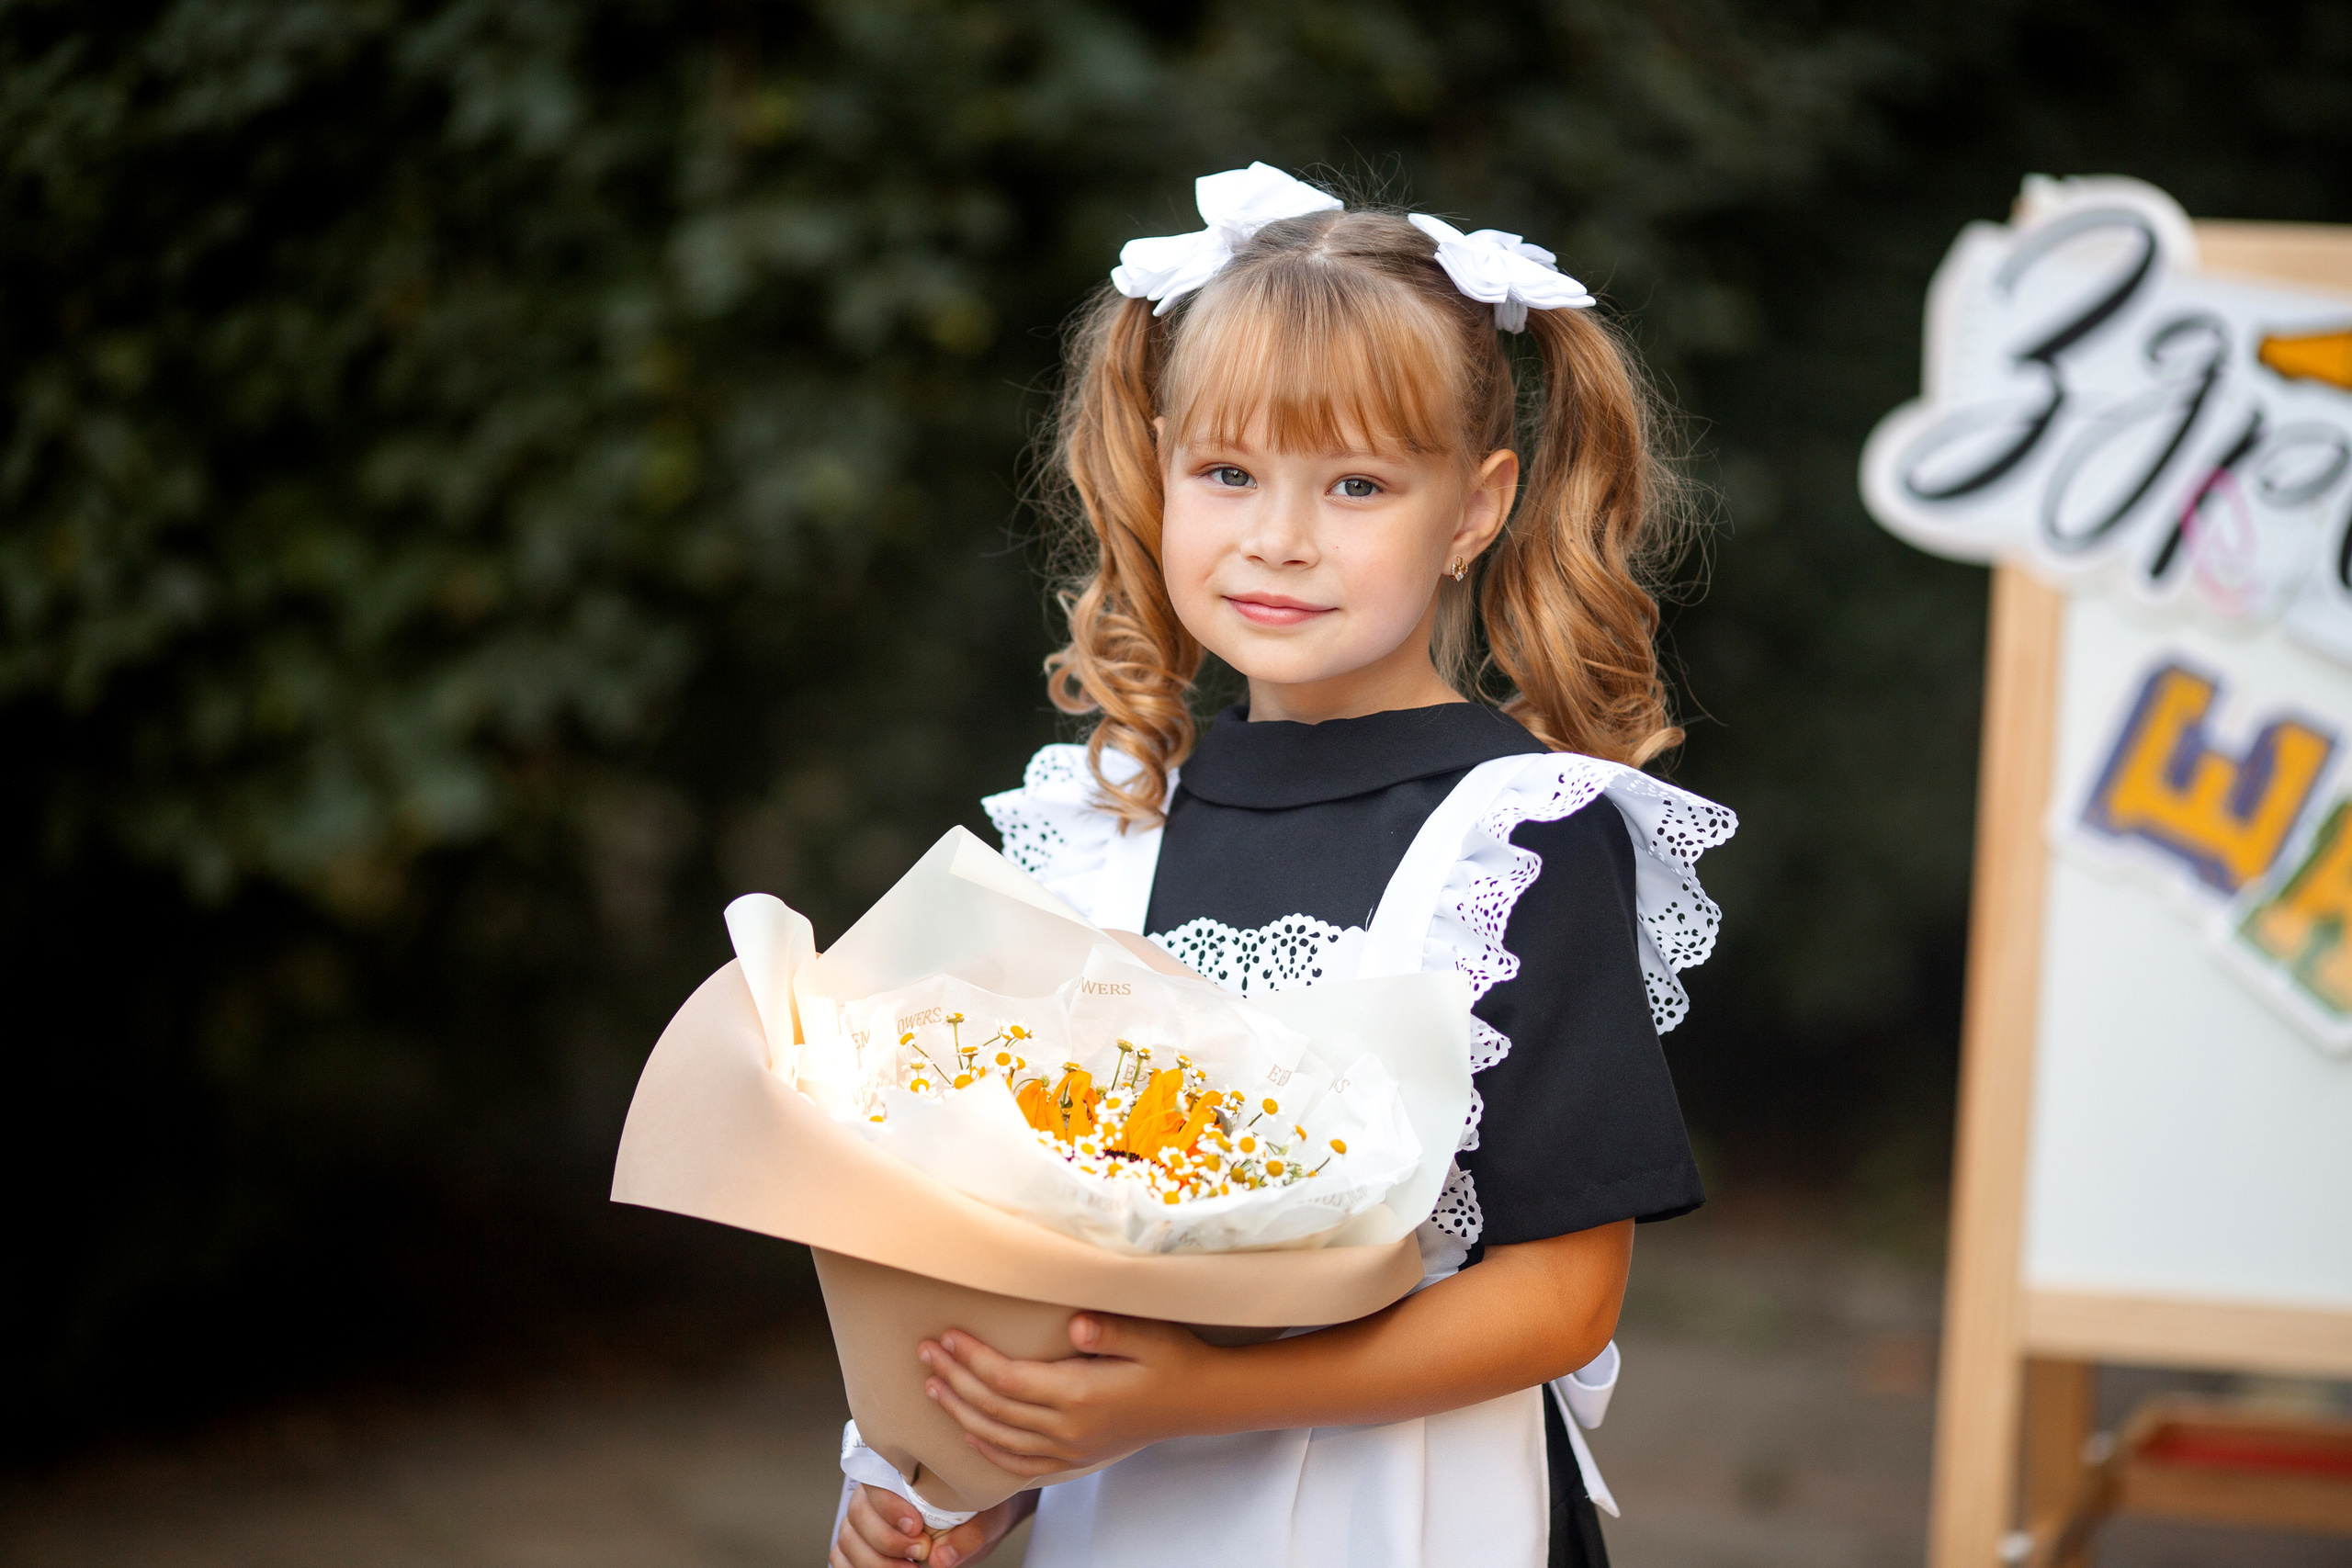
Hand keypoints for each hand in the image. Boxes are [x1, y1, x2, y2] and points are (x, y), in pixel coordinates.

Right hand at [831, 1483, 1029, 1567]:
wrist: (975, 1524)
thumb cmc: (977, 1513)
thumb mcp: (985, 1521)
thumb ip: (966, 1538)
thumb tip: (939, 1560)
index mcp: (901, 1472)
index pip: (877, 1482)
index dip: (890, 1507)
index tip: (917, 1527)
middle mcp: (874, 1494)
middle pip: (858, 1513)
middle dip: (886, 1540)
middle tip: (919, 1554)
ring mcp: (863, 1520)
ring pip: (847, 1539)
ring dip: (874, 1562)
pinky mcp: (859, 1544)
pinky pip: (840, 1557)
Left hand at [920, 1313, 1214, 1475]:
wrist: (1200, 1401)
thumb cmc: (1175, 1361)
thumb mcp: (1150, 1335)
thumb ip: (1110, 1330)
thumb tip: (1074, 1325)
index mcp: (1081, 1395)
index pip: (1008, 1379)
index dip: (972, 1358)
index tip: (947, 1335)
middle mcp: (1069, 1429)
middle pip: (994, 1407)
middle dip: (953, 1379)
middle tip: (924, 1353)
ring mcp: (1070, 1449)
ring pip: (999, 1436)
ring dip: (960, 1411)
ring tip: (932, 1386)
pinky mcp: (1075, 1459)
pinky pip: (1020, 1461)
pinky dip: (988, 1447)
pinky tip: (969, 1431)